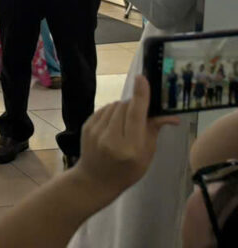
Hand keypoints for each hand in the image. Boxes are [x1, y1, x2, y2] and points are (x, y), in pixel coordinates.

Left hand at [74, 75, 178, 202]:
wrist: (95, 179)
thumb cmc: (127, 171)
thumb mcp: (146, 156)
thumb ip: (154, 131)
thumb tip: (171, 115)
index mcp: (130, 148)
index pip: (135, 115)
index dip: (140, 95)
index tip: (142, 78)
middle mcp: (111, 138)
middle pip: (125, 107)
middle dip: (134, 105)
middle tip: (140, 113)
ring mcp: (95, 131)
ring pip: (114, 106)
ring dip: (123, 108)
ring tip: (126, 122)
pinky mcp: (86, 126)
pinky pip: (104, 109)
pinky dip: (112, 112)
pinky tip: (114, 124)